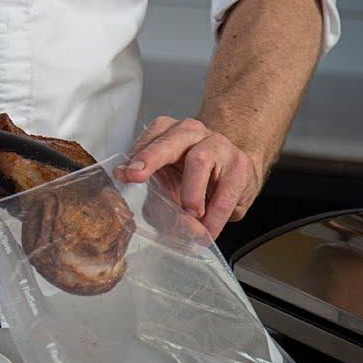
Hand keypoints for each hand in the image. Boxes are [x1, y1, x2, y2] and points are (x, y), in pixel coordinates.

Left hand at [113, 116, 261, 240]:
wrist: (238, 173)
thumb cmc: (197, 178)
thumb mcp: (171, 182)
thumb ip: (157, 196)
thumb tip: (156, 221)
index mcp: (170, 133)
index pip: (150, 139)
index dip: (135, 157)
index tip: (122, 174)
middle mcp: (192, 133)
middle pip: (171, 141)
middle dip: (151, 158)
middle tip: (137, 175)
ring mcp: (218, 145)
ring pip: (199, 160)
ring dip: (190, 192)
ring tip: (189, 214)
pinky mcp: (240, 164)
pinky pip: (224, 192)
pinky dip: (214, 216)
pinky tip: (207, 229)